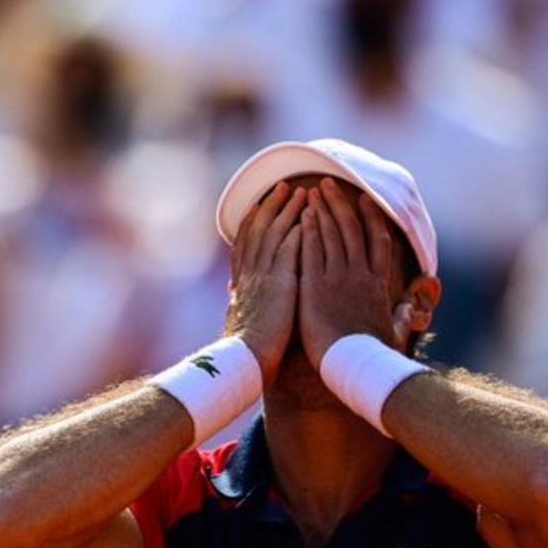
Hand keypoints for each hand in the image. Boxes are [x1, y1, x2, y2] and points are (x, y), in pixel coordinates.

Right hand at [226, 182, 305, 385]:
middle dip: (271, 206)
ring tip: (302, 192)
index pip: (245, 242)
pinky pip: (289, 248)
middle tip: (283, 186)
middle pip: (259, 229)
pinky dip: (298, 230)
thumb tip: (238, 301)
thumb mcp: (241, 321)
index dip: (253, 221)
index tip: (259, 204)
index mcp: (241, 282)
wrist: (246, 360)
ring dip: (288, 211)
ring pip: (275, 233)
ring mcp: (263, 276)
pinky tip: (309, 217)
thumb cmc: (247, 350)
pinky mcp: (279, 282)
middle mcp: (249, 274)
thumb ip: (245, 305)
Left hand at [297, 179, 406, 368]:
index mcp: (378, 284)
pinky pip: (313, 252)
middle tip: (329, 183)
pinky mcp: (316, 286)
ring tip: (314, 190)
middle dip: (341, 204)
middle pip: (351, 230)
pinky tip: (305, 216)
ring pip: (332, 235)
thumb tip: (413, 314)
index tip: (364, 199)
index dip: (370, 217)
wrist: (355, 365)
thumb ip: (402, 319)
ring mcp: (338, 279)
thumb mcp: (393, 333)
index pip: (377, 241)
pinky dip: (310, 231)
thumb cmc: (374, 356)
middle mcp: (359, 275)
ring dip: (324, 210)